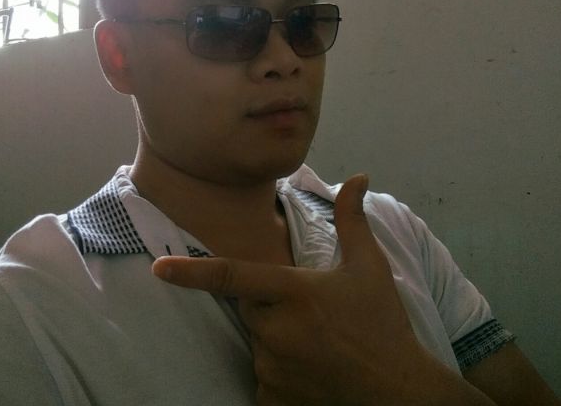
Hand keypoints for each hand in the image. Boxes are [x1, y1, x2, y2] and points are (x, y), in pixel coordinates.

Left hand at [152, 175, 488, 405]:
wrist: (401, 393)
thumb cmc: (382, 324)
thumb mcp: (369, 267)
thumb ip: (352, 219)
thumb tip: (357, 176)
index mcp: (292, 293)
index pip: (232, 276)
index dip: (192, 271)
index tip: (159, 268)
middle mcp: (276, 331)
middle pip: (251, 308)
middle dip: (270, 305)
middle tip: (310, 315)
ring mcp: (272, 369)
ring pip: (259, 342)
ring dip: (278, 338)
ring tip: (319, 345)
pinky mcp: (273, 399)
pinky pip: (264, 377)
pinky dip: (281, 371)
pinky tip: (314, 370)